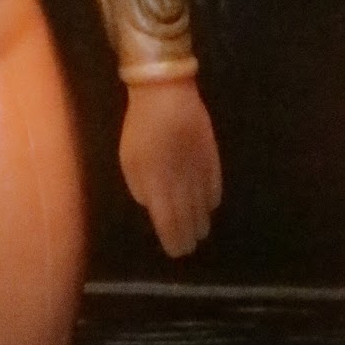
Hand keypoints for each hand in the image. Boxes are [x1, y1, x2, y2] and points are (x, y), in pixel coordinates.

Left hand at [118, 77, 221, 257]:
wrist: (165, 93)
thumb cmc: (140, 126)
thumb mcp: (129, 158)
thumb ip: (139, 186)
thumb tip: (151, 204)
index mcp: (158, 186)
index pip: (169, 223)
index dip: (173, 240)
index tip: (176, 251)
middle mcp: (182, 186)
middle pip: (188, 219)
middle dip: (188, 236)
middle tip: (188, 248)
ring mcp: (200, 173)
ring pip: (204, 207)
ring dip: (201, 222)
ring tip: (200, 233)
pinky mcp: (213, 159)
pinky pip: (215, 187)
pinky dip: (212, 200)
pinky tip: (210, 206)